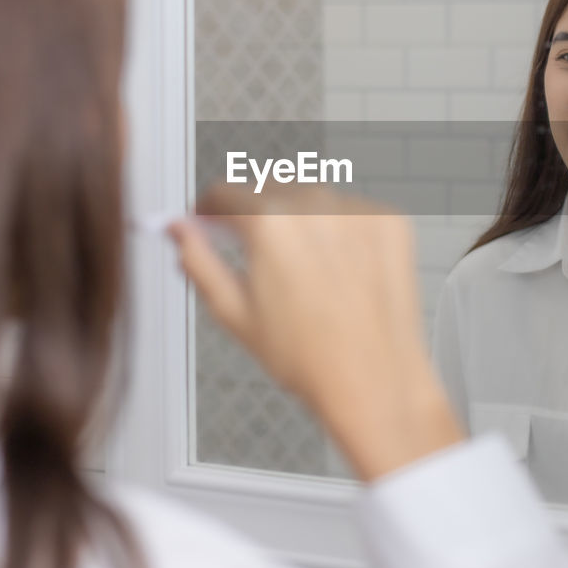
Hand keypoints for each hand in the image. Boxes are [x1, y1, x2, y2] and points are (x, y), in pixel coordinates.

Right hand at [169, 185, 462, 480]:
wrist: (373, 378)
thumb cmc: (309, 357)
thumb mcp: (234, 313)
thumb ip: (199, 261)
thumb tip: (179, 231)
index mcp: (270, 221)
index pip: (224, 192)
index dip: (209, 211)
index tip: (210, 221)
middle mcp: (316, 205)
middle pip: (268, 188)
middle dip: (255, 215)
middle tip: (257, 256)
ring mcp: (357, 210)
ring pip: (312, 198)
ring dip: (299, 220)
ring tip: (305, 273)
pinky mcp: (389, 221)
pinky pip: (352, 211)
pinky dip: (341, 231)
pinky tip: (339, 271)